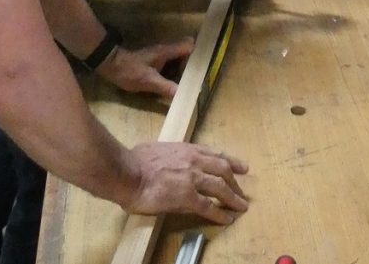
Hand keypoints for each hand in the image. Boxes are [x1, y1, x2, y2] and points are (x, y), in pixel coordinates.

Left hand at [96, 38, 194, 98]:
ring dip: (184, 68)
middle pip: (186, 52)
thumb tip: (184, 94)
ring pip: (178, 58)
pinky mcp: (155, 60)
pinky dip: (175, 71)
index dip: (198, 53)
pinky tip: (176, 82)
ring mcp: (160, 55)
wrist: (111, 65)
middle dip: (193, 63)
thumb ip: (166, 87)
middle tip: (200, 78)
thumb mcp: (149, 82)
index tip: (206, 64)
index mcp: (167, 52)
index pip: (189, 46)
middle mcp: (165, 50)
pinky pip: (170, 64)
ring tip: (192, 81)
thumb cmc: (130, 71)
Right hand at [124, 141, 248, 223]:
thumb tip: (173, 162)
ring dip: (233, 197)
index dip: (230, 161)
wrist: (126, 172)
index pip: (215, 154)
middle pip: (222, 170)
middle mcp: (194, 161)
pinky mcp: (187, 197)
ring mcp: (192, 178)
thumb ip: (172, 156)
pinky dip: (220, 213)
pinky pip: (208, 207)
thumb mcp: (160, 150)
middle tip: (242, 190)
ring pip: (220, 187)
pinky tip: (227, 219)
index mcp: (186, 149)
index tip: (242, 167)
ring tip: (241, 206)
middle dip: (235, 181)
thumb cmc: (135, 160)